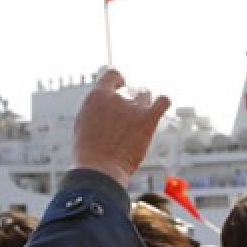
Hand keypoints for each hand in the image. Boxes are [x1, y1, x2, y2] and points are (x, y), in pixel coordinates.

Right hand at [73, 69, 169, 187]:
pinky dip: (163, 101)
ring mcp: (133, 108)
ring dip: (142, 106)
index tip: (120, 88)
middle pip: (129, 92)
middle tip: (124, 123)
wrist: (99, 171)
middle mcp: (115, 98)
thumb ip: (96, 111)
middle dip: (128, 104)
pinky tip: (160, 106)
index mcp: (96, 97)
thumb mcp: (83, 126)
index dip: (118, 81)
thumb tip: (106, 107)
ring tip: (137, 124)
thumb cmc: (88, 154)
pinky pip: (163, 101)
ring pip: (144, 95)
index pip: (112, 75)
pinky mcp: (148, 119)